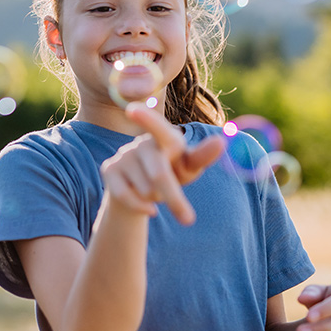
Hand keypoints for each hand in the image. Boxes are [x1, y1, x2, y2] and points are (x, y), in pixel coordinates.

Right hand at [99, 102, 225, 225]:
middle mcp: (142, 143)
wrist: (142, 188)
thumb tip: (221, 141)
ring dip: (155, 198)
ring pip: (145, 189)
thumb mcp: (190, 167)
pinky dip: (140, 206)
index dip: (146, 119)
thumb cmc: (173, 171)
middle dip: (174, 198)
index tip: (133, 110)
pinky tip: (146, 205)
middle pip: (158, 174)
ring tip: (155, 192)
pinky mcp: (109, 169)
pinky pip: (125, 195)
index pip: (158, 128)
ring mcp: (124, 155)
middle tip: (188, 219)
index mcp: (166, 137)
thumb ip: (203, 156)